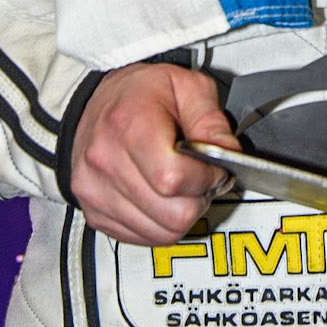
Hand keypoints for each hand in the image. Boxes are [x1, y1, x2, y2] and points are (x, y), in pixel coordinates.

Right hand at [69, 63, 239, 244]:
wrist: (99, 102)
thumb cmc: (141, 92)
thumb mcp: (188, 87)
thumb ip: (213, 122)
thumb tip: (231, 156)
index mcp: (128, 124)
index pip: (173, 179)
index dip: (206, 178)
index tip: (216, 168)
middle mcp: (105, 161)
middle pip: (172, 214)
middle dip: (199, 199)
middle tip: (201, 178)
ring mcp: (95, 192)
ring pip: (162, 233)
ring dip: (182, 214)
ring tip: (183, 186)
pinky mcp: (95, 213)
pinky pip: (144, 239)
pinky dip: (162, 225)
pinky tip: (164, 199)